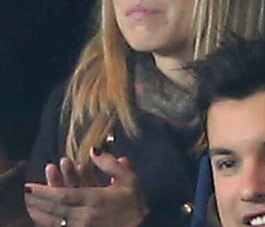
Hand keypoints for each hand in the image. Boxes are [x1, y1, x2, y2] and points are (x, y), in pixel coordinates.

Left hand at [25, 148, 148, 226]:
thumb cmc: (134, 203)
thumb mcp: (129, 179)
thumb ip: (110, 164)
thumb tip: (93, 150)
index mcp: (96, 200)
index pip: (65, 196)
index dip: (47, 191)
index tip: (31, 185)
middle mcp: (84, 216)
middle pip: (55, 209)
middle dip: (38, 200)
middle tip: (24, 191)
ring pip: (54, 221)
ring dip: (39, 212)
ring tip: (28, 203)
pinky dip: (46, 223)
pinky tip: (40, 217)